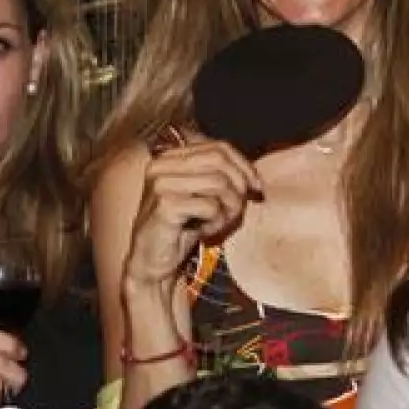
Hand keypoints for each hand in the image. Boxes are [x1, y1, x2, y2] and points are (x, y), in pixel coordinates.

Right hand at [122, 140, 261, 293]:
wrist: (152, 261)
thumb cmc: (180, 228)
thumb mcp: (202, 196)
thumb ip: (220, 177)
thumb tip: (252, 176)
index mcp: (171, 157)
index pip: (218, 147)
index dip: (243, 165)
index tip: (256, 186)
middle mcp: (162, 165)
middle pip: (219, 160)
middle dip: (237, 185)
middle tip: (237, 208)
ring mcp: (161, 183)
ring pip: (218, 182)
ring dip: (228, 207)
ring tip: (218, 222)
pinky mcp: (165, 205)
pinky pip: (210, 206)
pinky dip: (216, 222)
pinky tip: (204, 232)